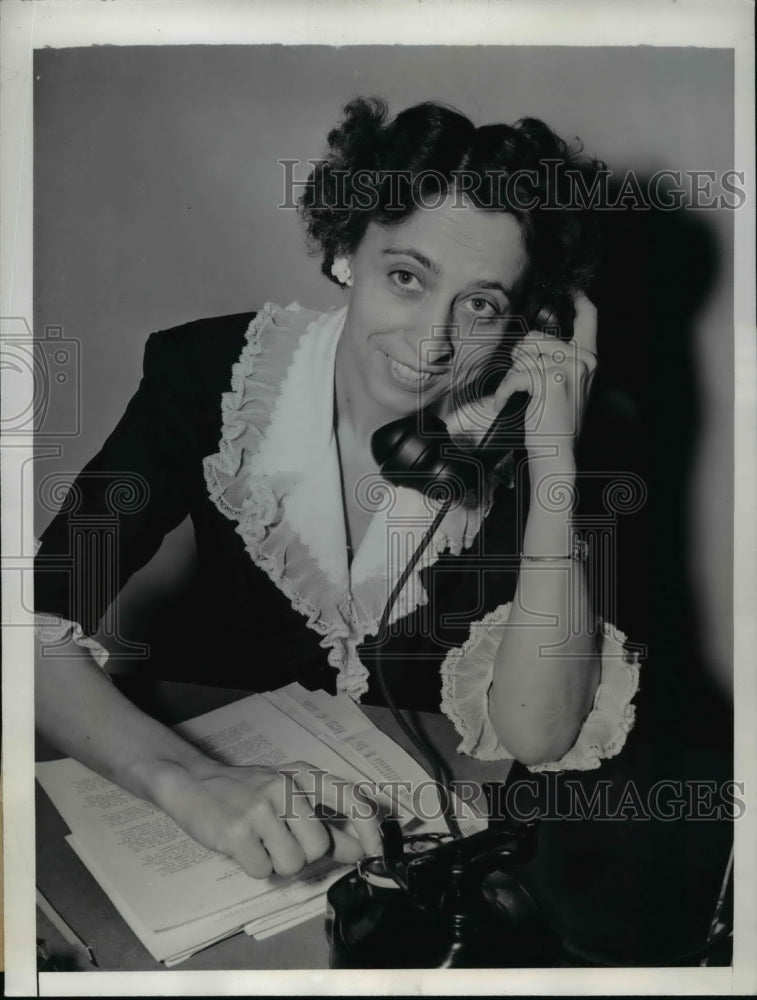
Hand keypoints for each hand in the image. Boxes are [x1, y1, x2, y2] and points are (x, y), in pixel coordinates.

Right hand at [143, 756, 385, 878]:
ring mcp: (260, 808)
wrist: (192, 782)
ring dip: (277, 863)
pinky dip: (254, 867)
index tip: (374, 852)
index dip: (368, 828)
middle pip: (319, 846)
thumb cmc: (248, 793)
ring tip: (259, 842)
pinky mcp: (236, 831)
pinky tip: (242, 846)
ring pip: (292, 864)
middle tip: (280, 841)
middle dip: (304, 855)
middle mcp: (285, 787)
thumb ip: (324, 821)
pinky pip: (263, 871)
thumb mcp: (288, 797)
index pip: (348, 798)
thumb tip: (360, 849)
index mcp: (303, 776)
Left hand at [494, 292, 597, 458]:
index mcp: (588, 358)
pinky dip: (505, 391)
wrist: (558, 449)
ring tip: (519, 395)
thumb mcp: (566, 384)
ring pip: (523, 355)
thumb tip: (532, 341)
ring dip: (513, 375)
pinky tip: (505, 403)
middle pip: (536, 337)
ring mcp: (568, 367)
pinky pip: (515, 374)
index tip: (570, 288)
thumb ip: (558, 359)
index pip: (589, 318)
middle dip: (520, 357)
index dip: (579, 299)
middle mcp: (582, 359)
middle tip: (522, 382)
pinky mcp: (550, 379)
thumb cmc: (557, 420)